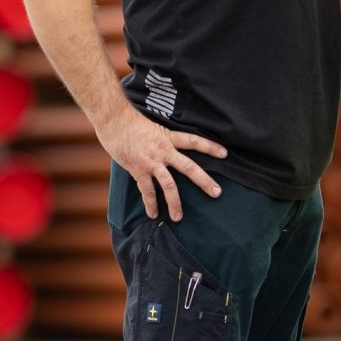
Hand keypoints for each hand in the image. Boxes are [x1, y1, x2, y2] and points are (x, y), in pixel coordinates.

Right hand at [99, 106, 225, 221]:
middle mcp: (163, 150)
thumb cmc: (134, 124)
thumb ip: (167, 140)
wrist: (114, 122)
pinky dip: (150, 204)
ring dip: (175, 202)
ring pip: (168, 184)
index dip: (210, 146)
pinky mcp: (138, 170)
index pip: (194, 141)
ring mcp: (151, 162)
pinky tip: (154, 214)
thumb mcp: (156, 128)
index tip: (225, 154)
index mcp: (169, 138)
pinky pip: (146, 190)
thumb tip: (177, 148)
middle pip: (188, 166)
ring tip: (179, 217)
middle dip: (203, 180)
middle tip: (217, 193)